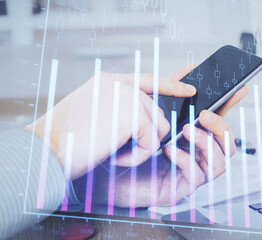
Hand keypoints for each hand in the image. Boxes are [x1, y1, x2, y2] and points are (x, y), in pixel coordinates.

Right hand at [25, 67, 195, 179]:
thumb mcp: (96, 113)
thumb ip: (122, 107)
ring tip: (112, 150)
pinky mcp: (132, 115)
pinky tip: (115, 155)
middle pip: (157, 113)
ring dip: (140, 147)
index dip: (172, 84)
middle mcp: (120, 84)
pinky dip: (137, 157)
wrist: (46, 150)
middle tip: (116, 147)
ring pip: (159, 128)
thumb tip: (147, 115)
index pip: (150, 80)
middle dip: (144, 137)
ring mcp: (127, 96)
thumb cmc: (66, 138)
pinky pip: (152, 143)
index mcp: (110, 82)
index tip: (190, 88)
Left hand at [97, 84, 247, 206]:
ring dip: (206, 142)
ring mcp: (191, 171)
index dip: (231, 105)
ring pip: (220, 160)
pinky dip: (186, 159)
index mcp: (191, 134)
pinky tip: (170, 150)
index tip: (240, 89)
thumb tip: (189, 69)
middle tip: (204, 115)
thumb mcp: (150, 111)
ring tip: (187, 130)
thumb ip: (170, 90)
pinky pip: (198, 175)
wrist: (106, 172)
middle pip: (227, 142)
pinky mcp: (181, 187)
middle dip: (220, 126)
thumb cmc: (128, 142)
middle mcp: (196, 153)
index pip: (219, 120)